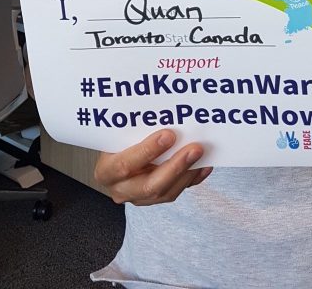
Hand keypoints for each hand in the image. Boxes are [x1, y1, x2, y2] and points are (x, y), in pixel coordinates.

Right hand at [94, 129, 211, 204]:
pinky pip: (176, 193)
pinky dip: (192, 180)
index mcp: (107, 171)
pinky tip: (204, 166)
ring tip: (202, 155)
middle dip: (176, 166)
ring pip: (166, 193)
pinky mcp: (153, 200)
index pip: (126, 164)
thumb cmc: (117, 141)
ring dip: (187, 173)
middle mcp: (121, 189)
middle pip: (150, 185)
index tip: (169, 135)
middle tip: (195, 148)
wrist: (114, 160)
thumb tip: (165, 111)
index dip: (148, 151)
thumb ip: (135, 129)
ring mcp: (138, 198)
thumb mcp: (118, 135)